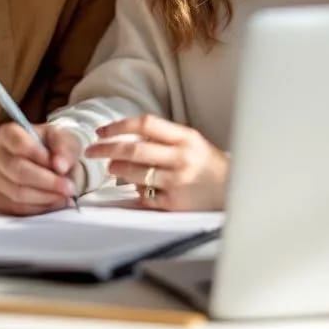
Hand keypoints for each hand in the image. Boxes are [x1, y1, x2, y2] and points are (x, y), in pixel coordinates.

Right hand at [0, 123, 83, 215]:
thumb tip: (59, 166)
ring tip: (63, 196)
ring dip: (45, 197)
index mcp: (8, 133)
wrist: (52, 167)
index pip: (17, 143)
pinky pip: (17, 209)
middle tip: (68, 187)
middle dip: (47, 182)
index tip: (58, 165)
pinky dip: (39, 208)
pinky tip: (53, 202)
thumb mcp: (66, 140)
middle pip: (17, 171)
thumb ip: (65, 148)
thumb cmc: (55, 149)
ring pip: (17, 193)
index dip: (37, 154)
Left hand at [84, 114, 228, 210]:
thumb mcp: (192, 142)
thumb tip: (127, 138)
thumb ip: (164, 138)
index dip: (118, 126)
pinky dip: (136, 191)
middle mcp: (181, 158)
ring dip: (116, 170)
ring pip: (135, 174)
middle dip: (106, 149)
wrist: (236, 192)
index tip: (101, 131)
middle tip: (92, 151)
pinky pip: (145, 196)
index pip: (145, 124)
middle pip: (133, 150)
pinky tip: (134, 188)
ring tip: (110, 168)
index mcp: (185, 137)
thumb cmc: (209, 164)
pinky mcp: (175, 204)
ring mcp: (177, 182)